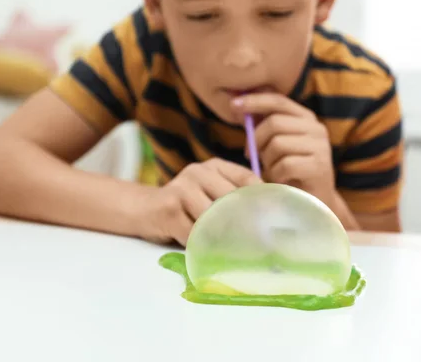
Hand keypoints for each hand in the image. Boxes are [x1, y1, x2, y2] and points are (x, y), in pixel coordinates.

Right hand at [136, 158, 261, 244]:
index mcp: (214, 167)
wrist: (141, 208)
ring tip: (239, 252)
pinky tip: (210, 253)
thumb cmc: (183, 205)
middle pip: (232, 199)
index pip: (247, 179)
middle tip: (264, 243)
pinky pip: (194, 233)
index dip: (264, 198)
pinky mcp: (169, 209)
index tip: (278, 218)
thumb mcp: (208, 193)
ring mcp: (182, 189)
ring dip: (225, 237)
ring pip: (213, 217)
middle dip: (247, 222)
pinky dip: (203, 246)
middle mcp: (199, 172)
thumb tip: (269, 220)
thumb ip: (232, 199)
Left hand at [231, 93, 337, 206]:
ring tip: (273, 171)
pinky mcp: (319, 167)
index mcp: (306, 119)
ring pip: (277, 144)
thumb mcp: (276, 145)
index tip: (233, 104)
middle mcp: (317, 129)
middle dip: (256, 140)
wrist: (313, 203)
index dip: (254, 101)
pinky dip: (277, 174)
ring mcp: (321, 147)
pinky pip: (285, 164)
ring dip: (268, 161)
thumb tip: (238, 106)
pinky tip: (281, 181)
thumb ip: (264, 126)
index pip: (278, 101)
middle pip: (274, 122)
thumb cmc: (289, 172)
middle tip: (251, 155)